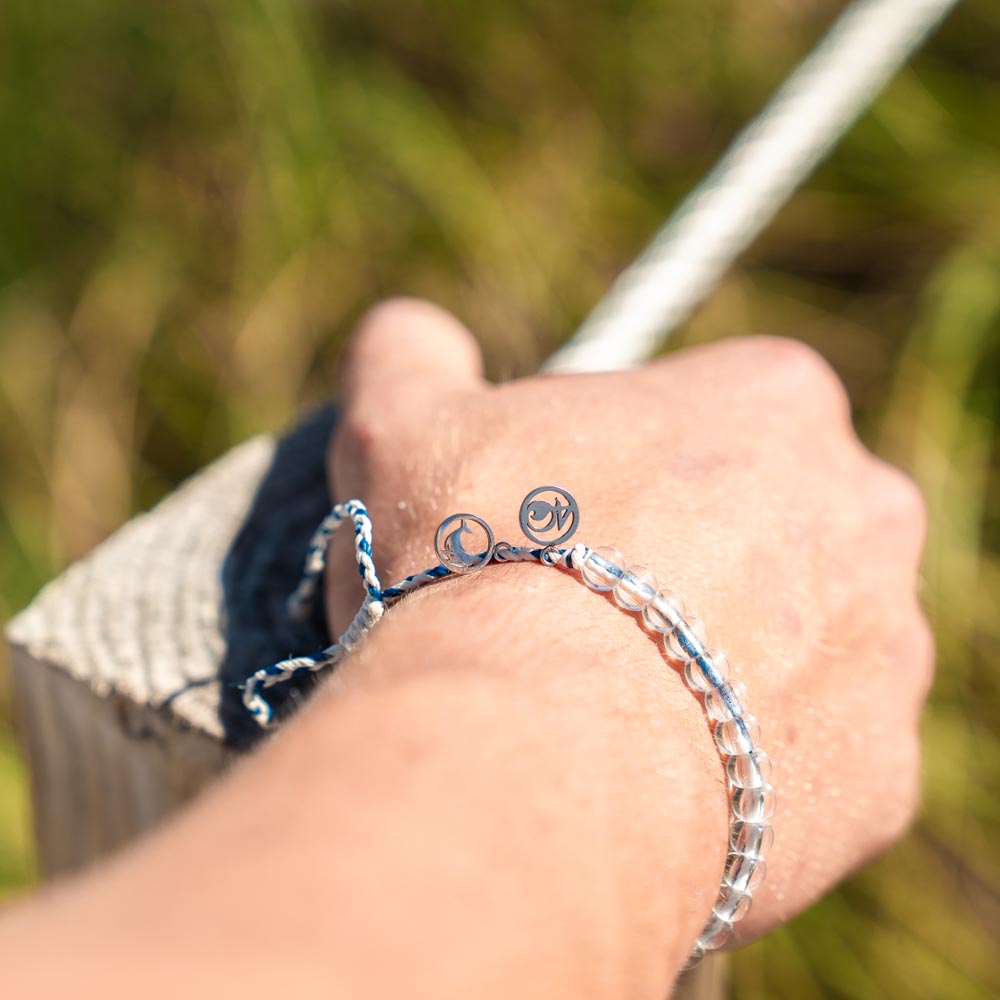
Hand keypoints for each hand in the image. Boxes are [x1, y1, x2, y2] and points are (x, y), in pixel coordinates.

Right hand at [326, 297, 931, 943]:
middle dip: (696, 559)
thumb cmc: (479, 564)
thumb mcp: (405, 425)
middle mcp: (865, 513)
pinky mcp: (878, 774)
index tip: (570, 519)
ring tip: (620, 704)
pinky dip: (745, 760)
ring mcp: (888, 650)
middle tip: (594, 613)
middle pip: (774, 527)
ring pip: (803, 645)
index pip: (715, 415)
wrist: (533, 757)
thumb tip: (410, 332)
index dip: (631, 467)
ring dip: (729, 662)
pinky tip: (663, 774)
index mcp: (776, 401)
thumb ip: (413, 353)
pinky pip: (812, 756)